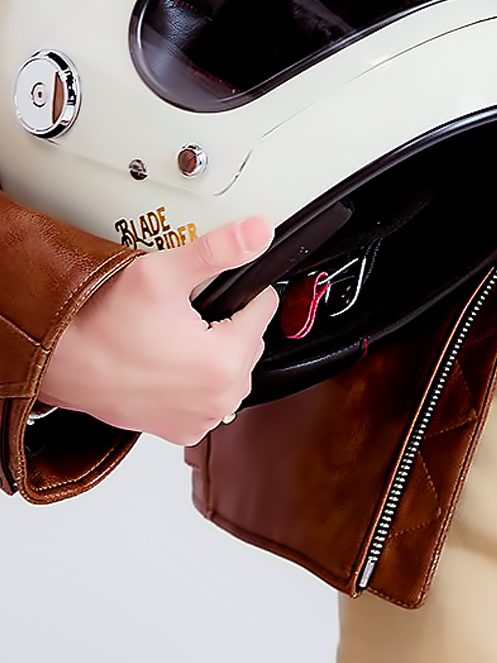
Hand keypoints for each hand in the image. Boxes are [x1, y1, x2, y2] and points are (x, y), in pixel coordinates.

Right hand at [39, 215, 278, 445]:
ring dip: (216, 350)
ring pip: (234, 368)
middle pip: (252, 339)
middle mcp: (220, 398)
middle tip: (187, 310)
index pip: (265, 306)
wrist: (65, 362)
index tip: (210, 290)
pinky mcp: (184, 430)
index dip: (240, 289)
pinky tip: (171, 361)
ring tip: (178, 334)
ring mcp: (201, 419)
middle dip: (228, 321)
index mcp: (225, 361)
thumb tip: (257, 232)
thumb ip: (218, 249)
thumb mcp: (162, 273)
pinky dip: (199, 379)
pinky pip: (211, 396)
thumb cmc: (104, 324)